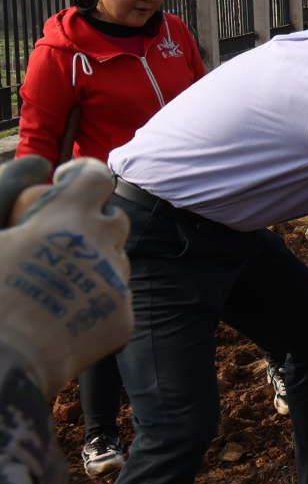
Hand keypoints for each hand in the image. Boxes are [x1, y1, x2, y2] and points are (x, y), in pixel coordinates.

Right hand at [0, 159, 132, 398]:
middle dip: (92, 221)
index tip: (65, 183)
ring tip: (54, 281)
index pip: (97, 177)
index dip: (83, 175)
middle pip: (115, 219)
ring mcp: (115, 284)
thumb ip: (8, 189)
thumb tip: (40, 164)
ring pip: (117, 260)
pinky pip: (115, 299)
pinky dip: (94, 300)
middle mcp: (100, 246)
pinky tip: (61, 315)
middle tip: (57, 238)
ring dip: (94, 261)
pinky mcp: (122, 319)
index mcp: (66, 219)